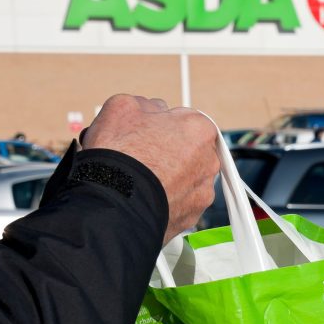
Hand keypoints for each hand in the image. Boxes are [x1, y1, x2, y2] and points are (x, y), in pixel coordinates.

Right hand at [80, 95, 218, 243]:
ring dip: (169, 180)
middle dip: (169, 154)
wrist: (114, 205)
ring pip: (185, 181)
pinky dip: (166, 202)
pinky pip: (179, 205)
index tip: (145, 134)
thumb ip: (145, 104)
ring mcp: (202, 194)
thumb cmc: (120, 153)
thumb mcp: (123, 106)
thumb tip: (150, 111)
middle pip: (189, 152)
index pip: (184, 121)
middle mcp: (209, 162)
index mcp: (199, 129)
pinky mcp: (191, 219)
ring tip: (140, 183)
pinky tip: (145, 200)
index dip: (161, 126)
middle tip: (142, 159)